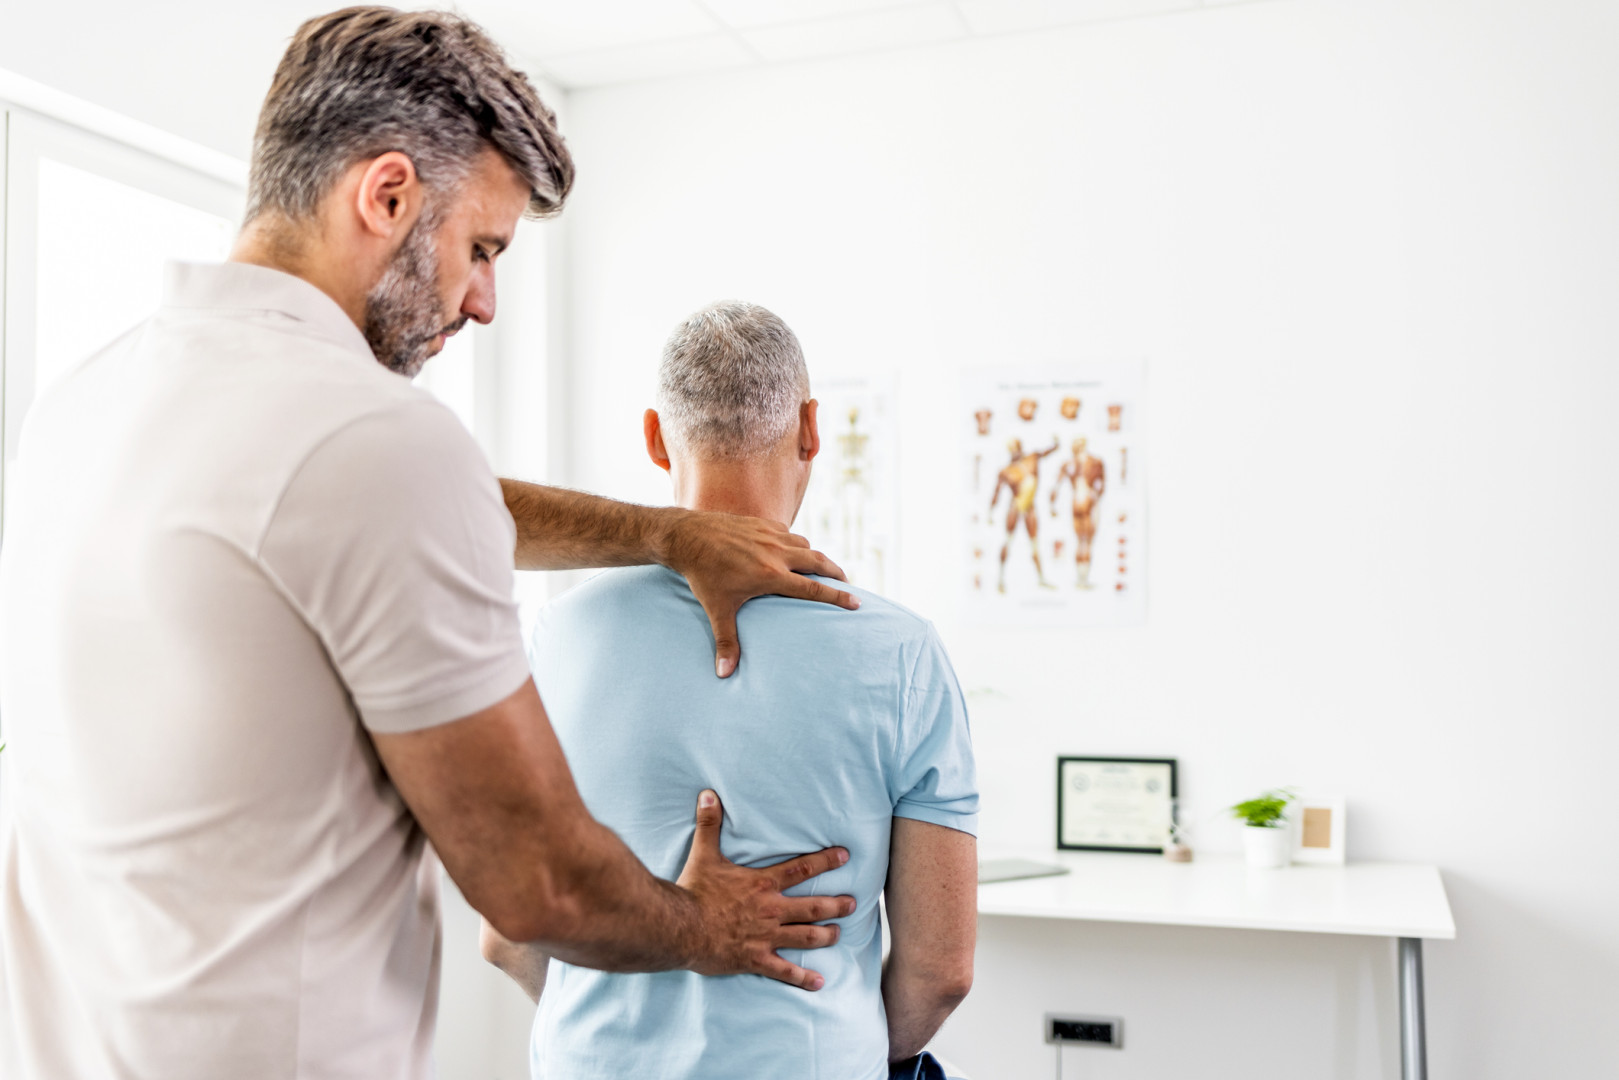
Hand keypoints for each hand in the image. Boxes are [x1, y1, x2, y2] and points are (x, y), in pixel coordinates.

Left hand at [661, 510, 857, 677]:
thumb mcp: (716, 609)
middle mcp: (776, 553)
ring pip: (805, 545)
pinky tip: (791, 552)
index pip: (813, 588)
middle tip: (848, 583)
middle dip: (837, 573)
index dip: (838, 596)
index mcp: (770, 575)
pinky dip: (795, 543)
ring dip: (815, 557)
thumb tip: (724, 675)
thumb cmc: (703, 575)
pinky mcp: (762, 523)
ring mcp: (770, 535)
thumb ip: (725, 641)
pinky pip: (788, 533)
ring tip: (821, 568)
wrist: (688, 535)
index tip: (857, 602)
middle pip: (818, 562)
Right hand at [676, 790, 855, 990]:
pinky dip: (802, 978)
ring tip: (840, 934)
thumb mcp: (704, 854)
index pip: (802, 868)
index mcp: (762, 884)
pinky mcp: (755, 959)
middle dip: (836, 904)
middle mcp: (771, 910)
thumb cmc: (693, 891)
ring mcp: (766, 937)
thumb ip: (709, 824)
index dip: (826, 861)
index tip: (845, 856)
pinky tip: (819, 982)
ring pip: (806, 937)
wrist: (680, 927)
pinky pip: (784, 971)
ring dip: (826, 935)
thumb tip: (708, 794)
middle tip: (853, 903)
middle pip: (813, 907)